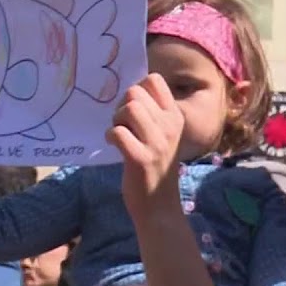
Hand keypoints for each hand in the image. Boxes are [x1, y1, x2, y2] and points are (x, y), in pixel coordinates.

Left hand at [108, 74, 185, 224]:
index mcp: (175, 117)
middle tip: (124, 124)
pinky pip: (117, 132)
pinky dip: (110, 136)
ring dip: (116, 119)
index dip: (138, 89)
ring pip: (129, 108)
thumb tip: (127, 93)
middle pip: (136, 92)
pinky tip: (115, 146)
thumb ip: (151, 114)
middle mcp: (170, 127)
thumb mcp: (162, 136)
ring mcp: (157, 143)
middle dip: (122, 105)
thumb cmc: (156, 167)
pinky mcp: (140, 158)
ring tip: (120, 134)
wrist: (159, 205)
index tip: (135, 108)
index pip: (154, 80)